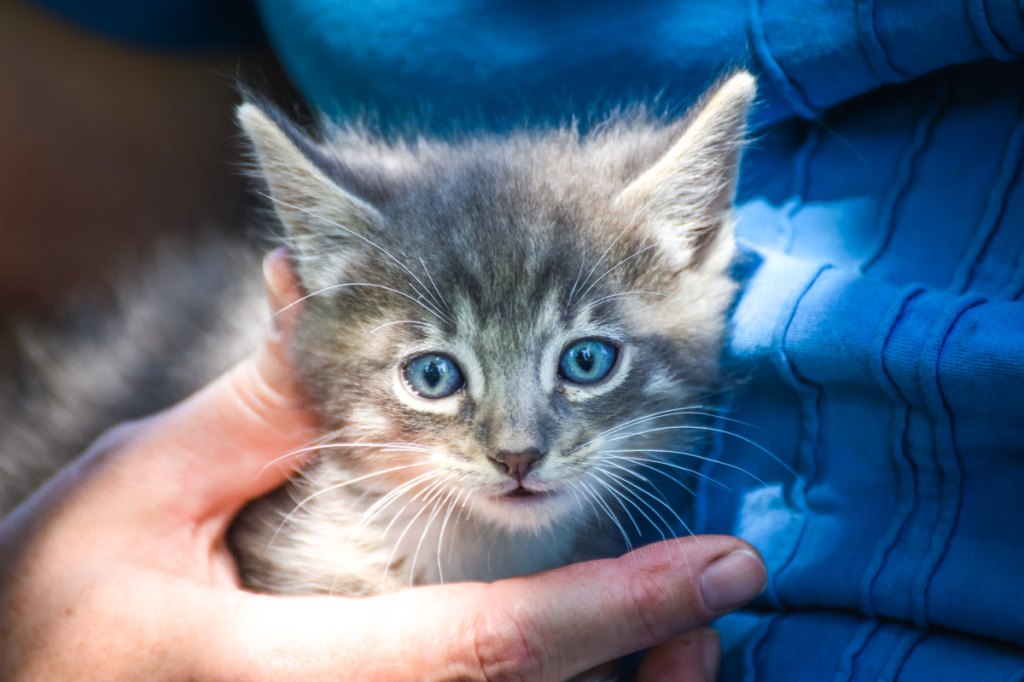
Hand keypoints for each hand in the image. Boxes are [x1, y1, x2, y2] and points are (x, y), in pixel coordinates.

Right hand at [0, 319, 765, 680]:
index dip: (615, 603)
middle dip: (639, 658)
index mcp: (289, 676)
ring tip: (672, 632)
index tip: (724, 566)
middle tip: (714, 594)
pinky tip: (585, 658)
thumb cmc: (44, 620)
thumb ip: (257, 411)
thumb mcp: (133, 499)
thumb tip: (325, 294)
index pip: (489, 646)